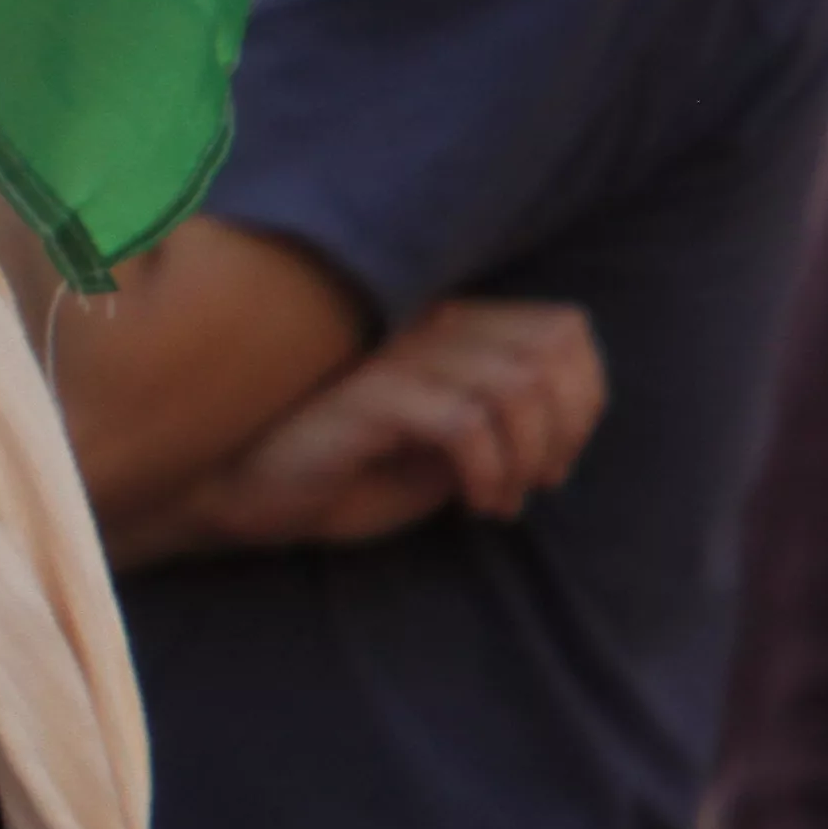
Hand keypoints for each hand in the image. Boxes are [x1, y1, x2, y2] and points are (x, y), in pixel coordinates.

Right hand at [173, 296, 606, 554]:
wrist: (243, 496)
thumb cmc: (346, 473)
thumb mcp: (445, 449)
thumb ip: (502, 421)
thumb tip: (568, 426)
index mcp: (447, 327)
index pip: (563, 327)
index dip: (584, 394)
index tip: (556, 458)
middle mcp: (424, 325)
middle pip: (550, 347)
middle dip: (565, 425)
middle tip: (537, 480)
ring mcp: (393, 356)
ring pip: (515, 385)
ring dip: (526, 456)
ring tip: (500, 498)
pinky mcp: (365, 397)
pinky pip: (463, 422)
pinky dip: (489, 470)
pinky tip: (473, 503)